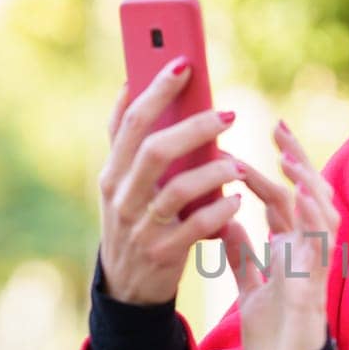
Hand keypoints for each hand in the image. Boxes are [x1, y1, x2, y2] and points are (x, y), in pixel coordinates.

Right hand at [97, 54, 244, 305]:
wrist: (129, 286)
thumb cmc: (138, 220)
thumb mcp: (128, 184)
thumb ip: (140, 147)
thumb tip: (152, 89)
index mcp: (112, 170)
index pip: (129, 121)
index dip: (155, 90)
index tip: (184, 63)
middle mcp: (121, 195)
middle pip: (155, 148)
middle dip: (193, 127)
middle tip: (228, 114)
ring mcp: (140, 226)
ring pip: (177, 188)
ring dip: (213, 171)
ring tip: (236, 163)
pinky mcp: (162, 252)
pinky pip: (196, 225)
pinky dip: (220, 210)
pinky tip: (236, 199)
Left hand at [220, 120, 343, 349]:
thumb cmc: (274, 337)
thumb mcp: (250, 288)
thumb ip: (242, 256)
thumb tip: (226, 222)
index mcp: (291, 250)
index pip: (284, 199)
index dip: (274, 169)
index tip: (265, 136)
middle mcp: (307, 252)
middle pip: (308, 196)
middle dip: (297, 161)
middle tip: (279, 128)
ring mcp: (315, 266)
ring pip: (322, 214)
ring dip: (308, 184)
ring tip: (289, 155)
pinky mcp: (316, 285)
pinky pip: (320, 245)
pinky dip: (313, 217)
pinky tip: (303, 195)